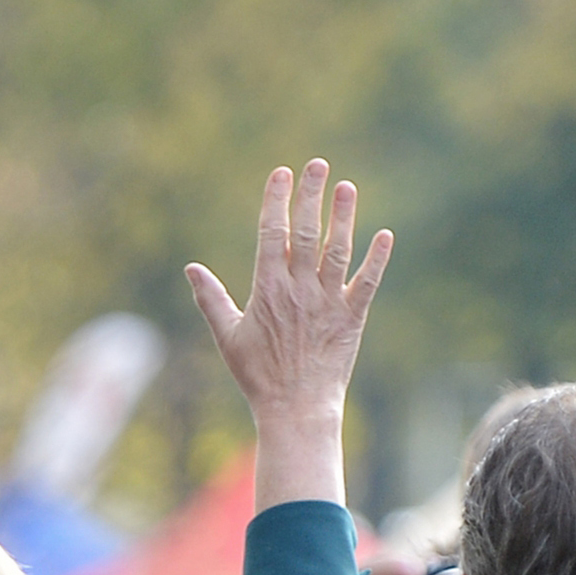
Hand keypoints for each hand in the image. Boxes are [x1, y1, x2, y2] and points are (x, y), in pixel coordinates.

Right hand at [185, 161, 390, 510]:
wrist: (294, 408)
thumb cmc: (256, 375)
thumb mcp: (227, 337)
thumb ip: (211, 299)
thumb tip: (191, 269)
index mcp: (267, 291)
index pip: (271, 235)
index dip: (276, 201)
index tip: (282, 174)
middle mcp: (299, 290)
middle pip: (305, 233)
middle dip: (310, 196)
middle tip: (317, 165)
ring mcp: (328, 302)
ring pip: (338, 250)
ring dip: (343, 217)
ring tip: (346, 187)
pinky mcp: (353, 317)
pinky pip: (368, 282)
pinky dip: (377, 258)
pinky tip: (384, 235)